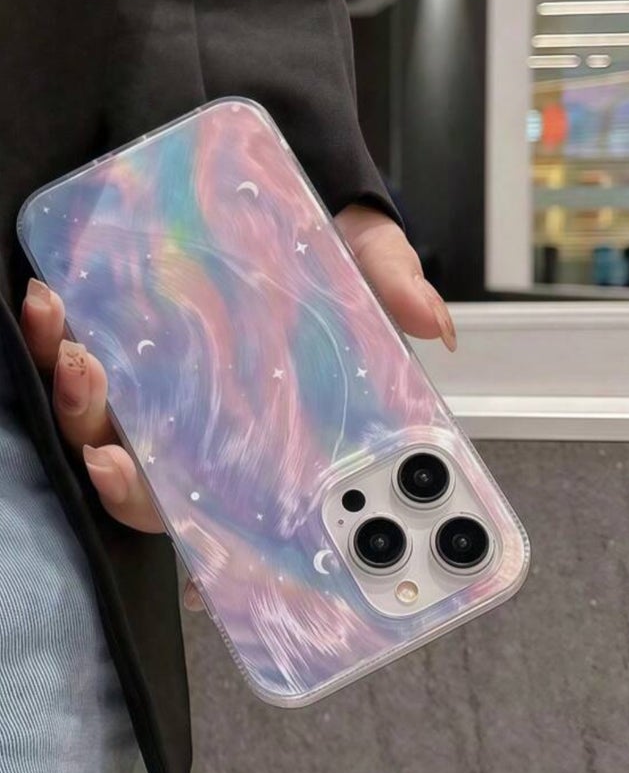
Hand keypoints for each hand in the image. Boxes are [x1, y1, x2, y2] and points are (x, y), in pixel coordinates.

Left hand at [20, 205, 455, 605]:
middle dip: (124, 484)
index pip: (242, 507)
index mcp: (270, 426)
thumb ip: (396, 288)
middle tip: (114, 455)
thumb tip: (432, 322)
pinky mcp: (124, 330)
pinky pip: (75, 353)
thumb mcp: (372, 261)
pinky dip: (52, 338)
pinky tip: (53, 302)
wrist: (288, 190)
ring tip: (80, 356)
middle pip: (153, 484)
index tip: (201, 581)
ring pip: (102, 424)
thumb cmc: (331, 246)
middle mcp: (206, 417)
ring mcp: (158, 379)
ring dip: (78, 405)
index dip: (217, 554)